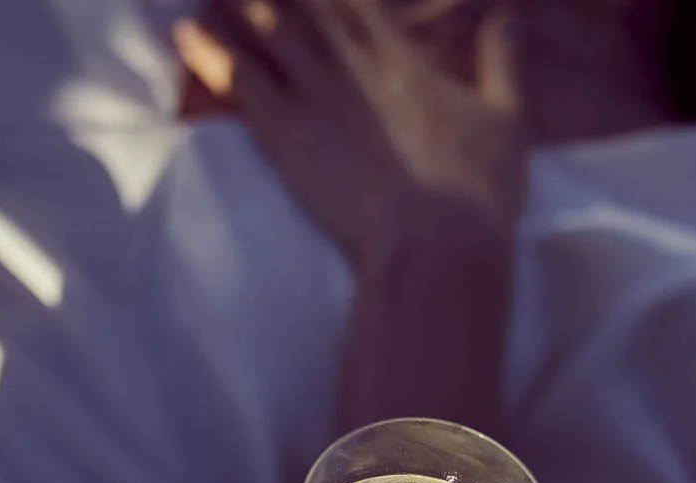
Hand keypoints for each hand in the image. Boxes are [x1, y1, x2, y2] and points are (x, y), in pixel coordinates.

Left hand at [173, 0, 526, 263]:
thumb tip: (509, 19)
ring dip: (240, 6)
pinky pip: (239, 81)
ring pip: (266, 29)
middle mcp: (351, 64)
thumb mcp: (506, 119)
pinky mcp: (286, 136)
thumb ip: (502, 62)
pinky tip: (185, 32)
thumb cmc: (477, 189)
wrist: (437, 244)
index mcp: (399, 57)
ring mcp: (314, 96)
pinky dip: (210, 53)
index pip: (351, 1)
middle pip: (302, 5)